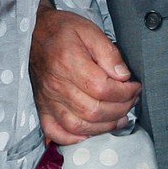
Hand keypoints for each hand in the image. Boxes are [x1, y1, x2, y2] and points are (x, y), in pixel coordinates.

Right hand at [30, 0, 140, 143]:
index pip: (103, 89)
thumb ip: (109, 53)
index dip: (125, 92)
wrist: (32, 32)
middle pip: (93, 111)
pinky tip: (89, 133)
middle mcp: (57, 85)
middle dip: (120, 109)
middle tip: (131, 101)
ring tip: (119, 118)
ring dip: (104, 127)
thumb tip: (124, 76)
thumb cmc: (62, 30)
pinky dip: (73, 138)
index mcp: (69, 63)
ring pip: (79, 126)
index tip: (135, 86)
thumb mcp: (89, 30)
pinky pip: (56, 131)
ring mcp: (48, 99)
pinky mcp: (42, 106)